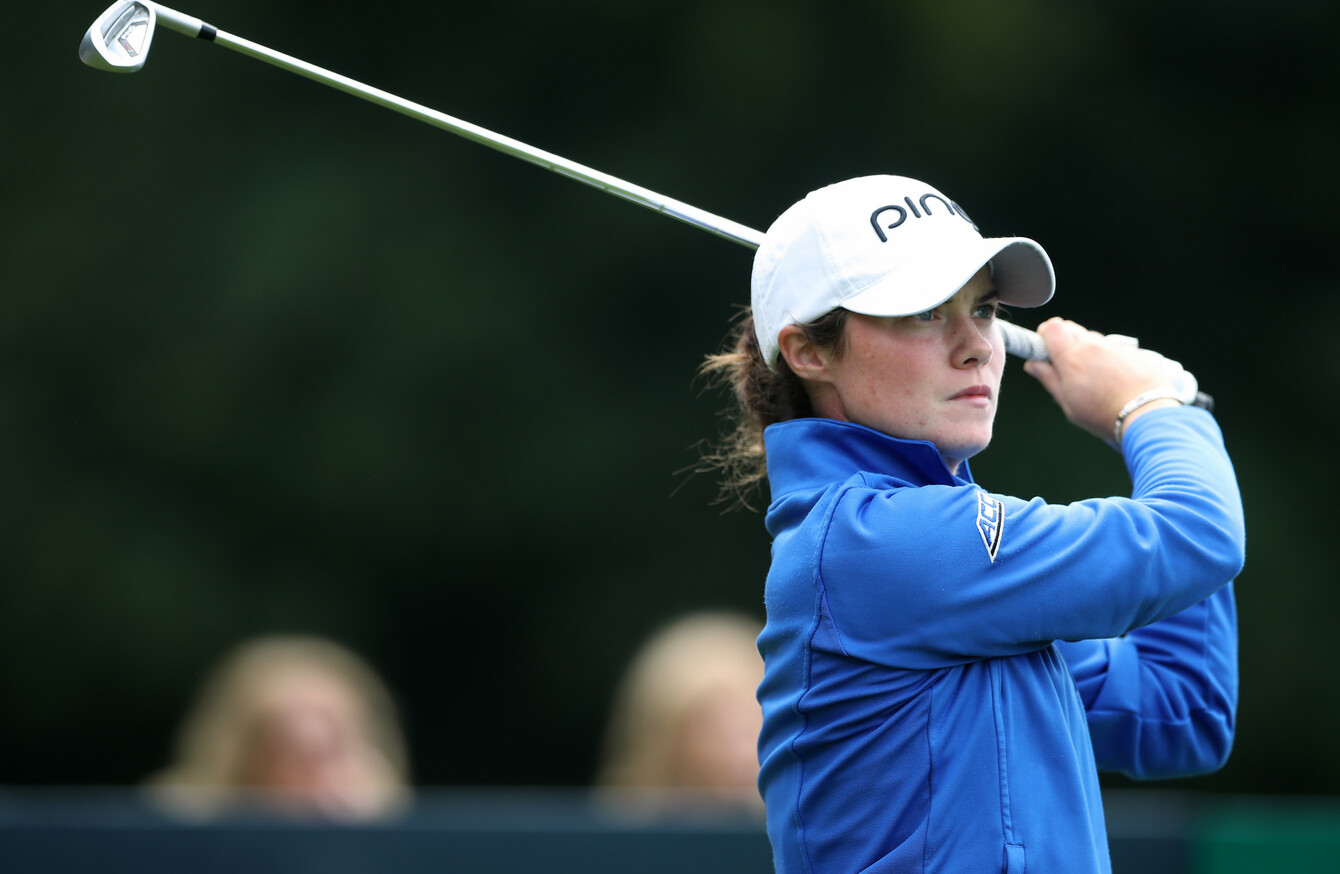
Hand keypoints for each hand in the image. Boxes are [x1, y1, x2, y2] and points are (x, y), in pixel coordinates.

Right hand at [1022, 318, 1183, 441]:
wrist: (1147, 414)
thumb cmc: (1104, 414)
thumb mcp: (1068, 403)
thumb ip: (1049, 379)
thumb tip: (1033, 364)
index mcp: (1072, 358)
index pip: (1052, 327)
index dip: (1045, 335)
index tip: (1045, 350)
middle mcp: (1093, 346)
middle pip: (1071, 328)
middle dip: (1064, 342)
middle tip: (1067, 367)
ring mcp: (1114, 347)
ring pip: (1093, 339)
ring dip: (1087, 351)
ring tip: (1094, 378)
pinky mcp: (1132, 352)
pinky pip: (1113, 349)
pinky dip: (1108, 358)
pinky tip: (1114, 380)